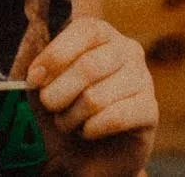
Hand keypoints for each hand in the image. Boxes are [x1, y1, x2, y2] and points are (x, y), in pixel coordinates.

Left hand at [24, 17, 155, 176]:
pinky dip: (92, 129)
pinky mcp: (150, 110)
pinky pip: (115, 119)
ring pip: (97, 97)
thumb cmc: (68, 110)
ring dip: (72, 116)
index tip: (34, 80)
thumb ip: (40, 76)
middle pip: (88, 66)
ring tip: (69, 122)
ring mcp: (143, 79)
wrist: (92, 153)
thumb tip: (35, 76)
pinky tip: (88, 131)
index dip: (55, 55)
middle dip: (59, 92)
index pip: (84, 31)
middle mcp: (128, 50)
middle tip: (49, 107)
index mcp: (103, 33)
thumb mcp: (48, 88)